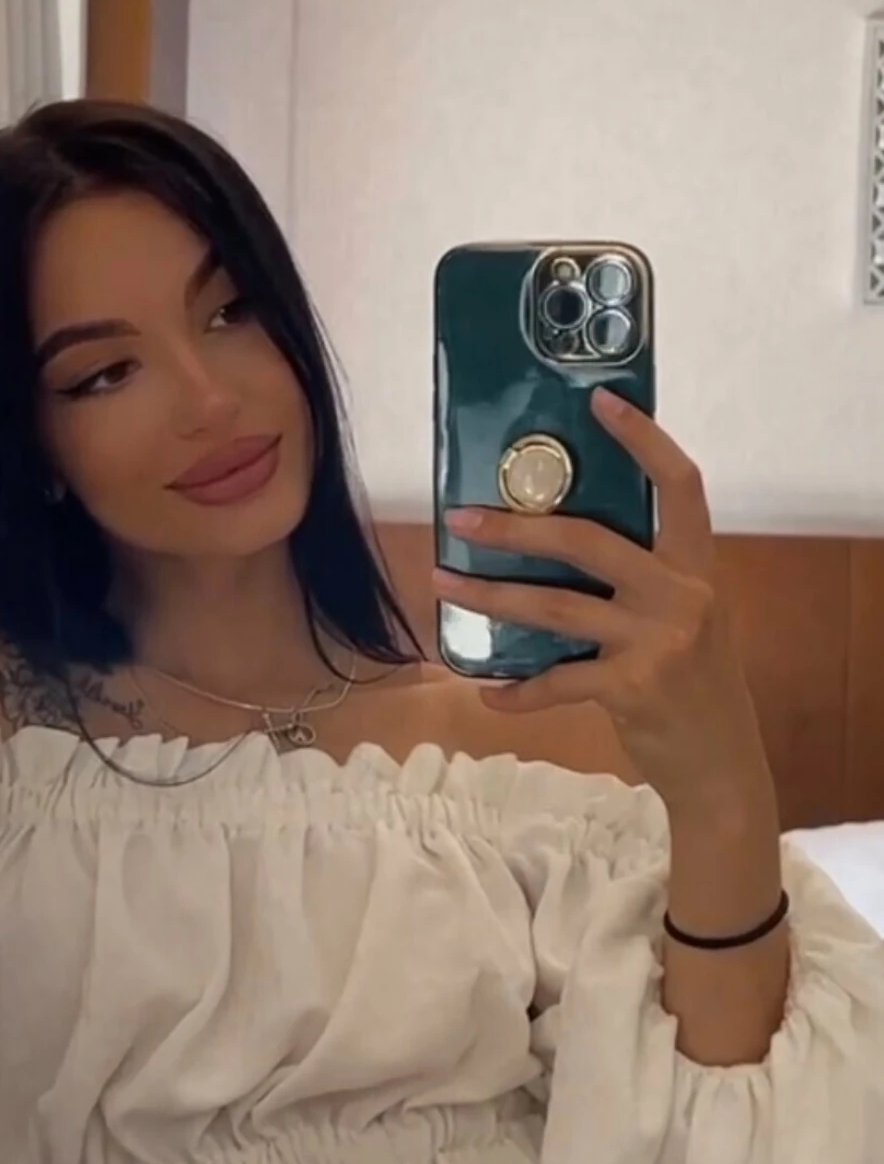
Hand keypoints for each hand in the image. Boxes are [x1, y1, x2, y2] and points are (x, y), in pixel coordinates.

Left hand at [432, 388, 771, 811]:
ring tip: (443, 586)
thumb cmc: (692, 684)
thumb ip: (644, 580)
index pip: (680, 485)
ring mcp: (657, 641)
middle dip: (515, 529)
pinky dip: (516, 692)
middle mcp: (681, 595)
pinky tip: (486, 692)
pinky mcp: (632, 688)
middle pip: (586, 541)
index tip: (600, 400)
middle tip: (460, 519)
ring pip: (555, 608)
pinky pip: (556, 682)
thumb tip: (560, 542)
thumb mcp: (688, 619)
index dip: (643, 439)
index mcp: (696, 566)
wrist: (720, 763)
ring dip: (490, 598)